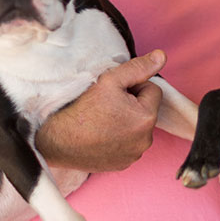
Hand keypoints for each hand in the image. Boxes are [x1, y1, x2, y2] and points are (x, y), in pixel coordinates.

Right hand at [37, 50, 165, 171]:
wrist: (58, 141)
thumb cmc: (83, 109)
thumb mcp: (110, 80)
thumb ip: (138, 67)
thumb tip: (161, 57)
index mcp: (147, 118)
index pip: (152, 90)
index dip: (134, 86)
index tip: (114, 92)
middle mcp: (146, 140)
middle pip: (146, 110)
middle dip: (132, 104)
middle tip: (107, 105)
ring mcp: (134, 155)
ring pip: (138, 128)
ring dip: (127, 121)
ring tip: (103, 120)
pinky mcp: (123, 164)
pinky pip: (129, 144)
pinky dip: (119, 138)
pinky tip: (101, 135)